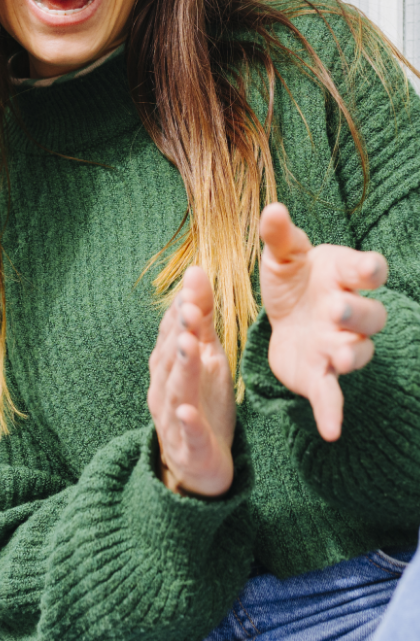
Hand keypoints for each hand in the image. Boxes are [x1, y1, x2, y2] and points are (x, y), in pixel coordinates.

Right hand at [148, 266, 235, 497]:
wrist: (199, 462)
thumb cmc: (202, 402)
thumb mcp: (208, 356)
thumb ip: (201, 318)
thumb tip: (195, 270)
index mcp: (170, 365)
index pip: (172, 331)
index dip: (182, 308)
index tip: (193, 281)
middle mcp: (165, 387)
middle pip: (171, 356)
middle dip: (179, 330)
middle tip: (190, 306)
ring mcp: (174, 417)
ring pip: (176, 389)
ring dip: (181, 367)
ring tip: (188, 345)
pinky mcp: (189, 446)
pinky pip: (187, 432)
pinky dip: (187, 421)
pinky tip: (187, 410)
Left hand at [259, 203, 387, 441]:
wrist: (284, 316)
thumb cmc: (292, 280)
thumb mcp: (281, 257)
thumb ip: (279, 236)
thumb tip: (270, 207)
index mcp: (344, 277)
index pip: (369, 271)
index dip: (369, 270)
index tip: (363, 269)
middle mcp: (349, 313)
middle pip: (370, 314)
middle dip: (356, 312)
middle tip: (337, 308)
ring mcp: (339, 345)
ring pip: (358, 352)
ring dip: (351, 353)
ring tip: (338, 353)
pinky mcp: (321, 374)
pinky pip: (332, 396)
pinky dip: (333, 413)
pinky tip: (331, 432)